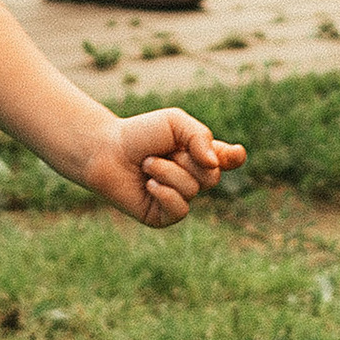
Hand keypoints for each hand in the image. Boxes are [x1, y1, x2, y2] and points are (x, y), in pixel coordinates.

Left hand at [74, 104, 245, 226]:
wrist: (106, 151)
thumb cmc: (140, 134)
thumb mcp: (175, 123)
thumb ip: (201, 137)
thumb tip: (214, 164)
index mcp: (199, 155)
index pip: (227, 160)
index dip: (233, 158)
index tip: (233, 153)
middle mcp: (192, 178)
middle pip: (212, 177)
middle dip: (186, 161)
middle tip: (162, 152)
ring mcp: (179, 199)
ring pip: (192, 190)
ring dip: (166, 172)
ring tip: (146, 164)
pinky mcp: (163, 216)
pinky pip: (180, 210)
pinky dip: (164, 194)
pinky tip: (148, 185)